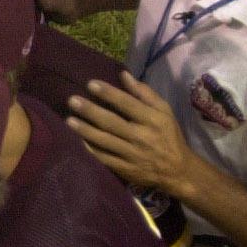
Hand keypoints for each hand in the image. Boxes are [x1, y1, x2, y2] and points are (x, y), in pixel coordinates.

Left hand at [65, 72, 199, 198]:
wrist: (177, 171)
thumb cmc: (168, 135)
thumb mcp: (164, 111)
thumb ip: (144, 93)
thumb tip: (123, 75)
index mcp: (153, 119)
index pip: (128, 104)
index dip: (109, 94)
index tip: (90, 84)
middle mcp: (142, 136)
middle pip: (112, 122)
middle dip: (91, 111)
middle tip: (72, 100)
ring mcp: (132, 154)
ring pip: (105, 141)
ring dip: (85, 130)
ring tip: (69, 120)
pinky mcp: (125, 169)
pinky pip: (104, 159)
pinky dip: (90, 150)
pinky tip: (76, 141)